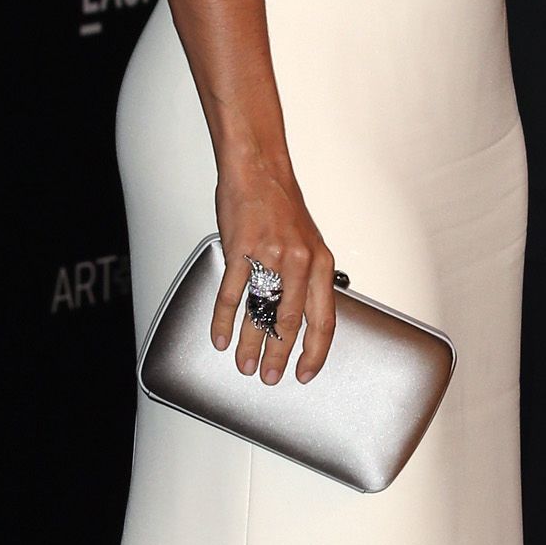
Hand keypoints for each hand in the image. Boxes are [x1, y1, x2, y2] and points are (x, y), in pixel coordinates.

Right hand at [211, 163, 336, 384]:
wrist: (258, 168)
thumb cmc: (280, 204)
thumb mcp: (308, 242)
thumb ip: (308, 278)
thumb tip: (302, 315)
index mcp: (320, 263)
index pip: (324, 320)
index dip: (315, 351)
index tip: (305, 371)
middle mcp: (299, 262)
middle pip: (290, 323)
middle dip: (279, 356)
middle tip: (270, 376)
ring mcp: (270, 256)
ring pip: (260, 313)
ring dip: (251, 344)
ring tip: (245, 363)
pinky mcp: (241, 250)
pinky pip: (232, 295)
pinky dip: (224, 320)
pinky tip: (220, 335)